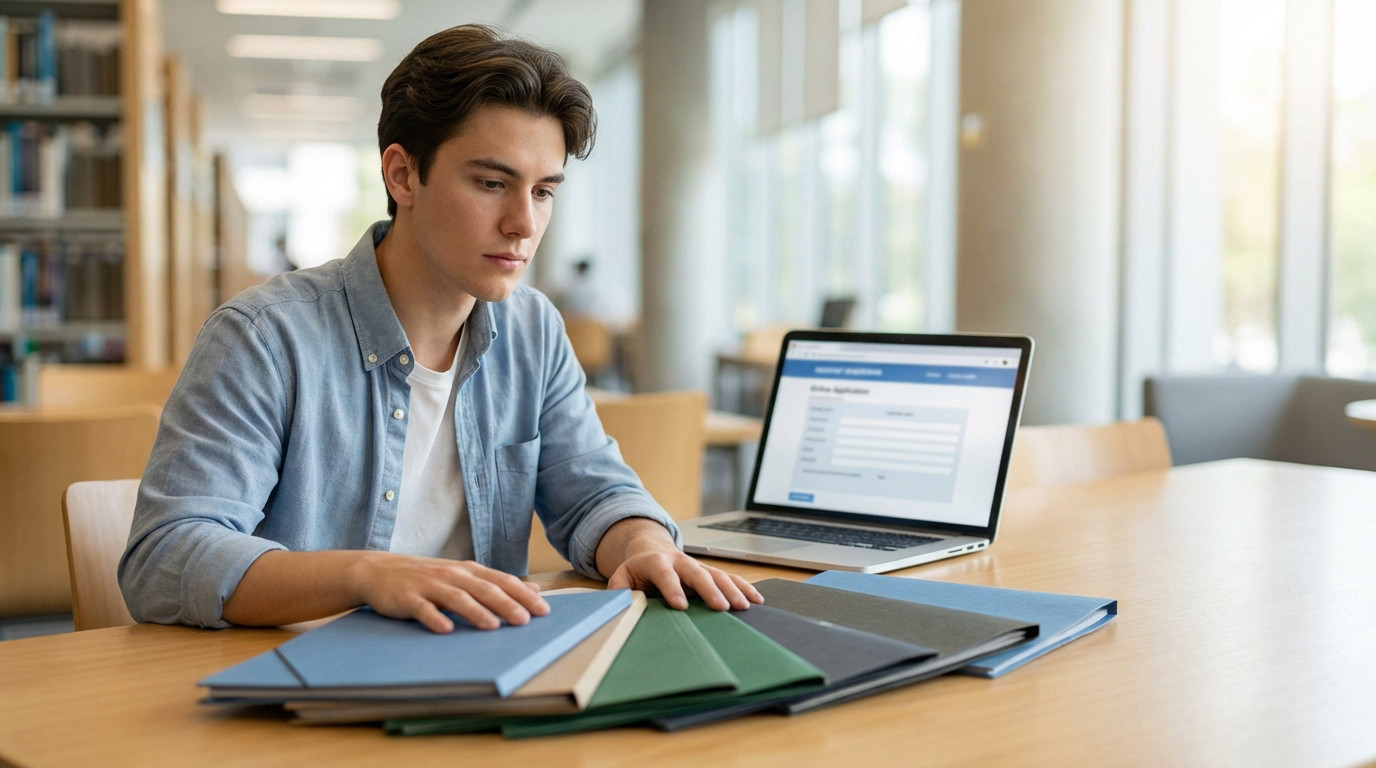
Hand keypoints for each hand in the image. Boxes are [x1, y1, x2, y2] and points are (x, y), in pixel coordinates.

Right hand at [351, 552, 550, 632]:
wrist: (379, 570)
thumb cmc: (427, 577)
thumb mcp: (463, 576)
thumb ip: (495, 583)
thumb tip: (533, 589)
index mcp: (468, 571)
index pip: (501, 581)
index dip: (522, 595)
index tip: (543, 610)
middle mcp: (452, 576)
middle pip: (484, 589)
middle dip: (506, 604)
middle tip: (525, 621)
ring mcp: (429, 586)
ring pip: (457, 598)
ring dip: (475, 612)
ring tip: (492, 626)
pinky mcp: (407, 598)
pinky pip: (423, 609)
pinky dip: (434, 618)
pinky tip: (446, 630)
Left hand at [598, 520, 762, 610]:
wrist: (653, 550)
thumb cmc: (639, 569)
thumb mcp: (622, 575)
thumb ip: (619, 588)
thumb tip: (618, 601)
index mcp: (657, 563)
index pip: (665, 575)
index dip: (672, 589)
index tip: (680, 606)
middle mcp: (681, 562)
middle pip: (698, 574)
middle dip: (710, 590)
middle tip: (721, 607)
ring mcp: (699, 566)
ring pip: (718, 575)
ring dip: (732, 590)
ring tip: (743, 606)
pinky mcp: (710, 572)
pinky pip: (730, 578)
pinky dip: (744, 588)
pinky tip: (757, 600)